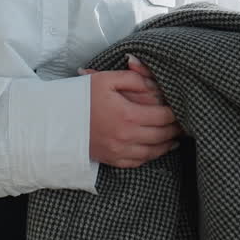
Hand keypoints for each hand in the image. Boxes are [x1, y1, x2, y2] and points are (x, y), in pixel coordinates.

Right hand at [79, 54, 184, 168]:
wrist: (55, 120)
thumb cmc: (81, 97)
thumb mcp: (106, 79)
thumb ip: (134, 78)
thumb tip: (155, 85)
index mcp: (128, 115)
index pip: (164, 117)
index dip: (176, 113)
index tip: (181, 108)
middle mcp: (127, 137)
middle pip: (162, 135)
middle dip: (176, 129)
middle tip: (183, 123)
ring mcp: (120, 151)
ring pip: (154, 152)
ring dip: (167, 144)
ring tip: (175, 136)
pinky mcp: (113, 160)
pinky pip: (139, 161)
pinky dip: (151, 155)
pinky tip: (156, 148)